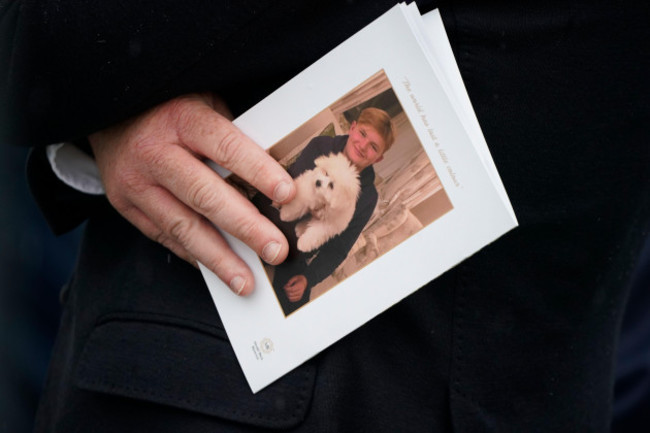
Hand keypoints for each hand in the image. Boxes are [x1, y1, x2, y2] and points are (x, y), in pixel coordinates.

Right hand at [89, 93, 295, 295]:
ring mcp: (135, 182)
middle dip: (246, 228)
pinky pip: (164, 236)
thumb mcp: (205, 102)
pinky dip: (194, 255)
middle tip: (276, 251)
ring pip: (183, 227)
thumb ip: (235, 135)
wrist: (109, 111)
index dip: (258, 171)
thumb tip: (276, 180)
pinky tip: (218, 270)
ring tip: (247, 283)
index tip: (287, 195)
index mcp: (182, 119)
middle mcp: (155, 152)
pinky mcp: (125, 204)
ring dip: (219, 259)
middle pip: (205, 196)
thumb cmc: (173, 107)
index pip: (226, 147)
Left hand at [283, 275, 307, 301]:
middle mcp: (301, 291)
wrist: (304, 282)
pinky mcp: (299, 298)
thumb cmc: (298, 279)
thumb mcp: (294, 278)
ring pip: (291, 298)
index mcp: (300, 286)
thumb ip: (290, 282)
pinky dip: (289, 298)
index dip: (287, 289)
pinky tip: (289, 294)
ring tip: (287, 291)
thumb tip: (286, 287)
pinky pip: (292, 300)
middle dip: (286, 292)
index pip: (292, 289)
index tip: (284, 287)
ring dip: (287, 295)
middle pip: (291, 294)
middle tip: (285, 288)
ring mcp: (300, 295)